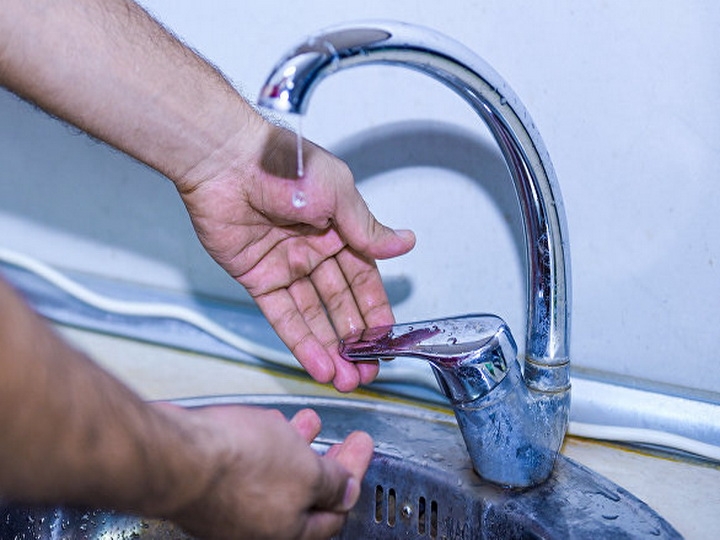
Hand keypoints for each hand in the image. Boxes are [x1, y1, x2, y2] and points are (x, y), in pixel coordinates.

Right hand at [163, 405, 373, 539]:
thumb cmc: (235, 467)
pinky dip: (266, 445)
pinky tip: (269, 424)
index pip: (333, 513)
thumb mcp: (305, 471)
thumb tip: (346, 490)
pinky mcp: (210, 485)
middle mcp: (256, 529)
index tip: (360, 449)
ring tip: (307, 423)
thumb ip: (331, 483)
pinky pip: (249, 466)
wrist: (173, 453)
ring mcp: (230, 508)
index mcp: (286, 533)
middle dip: (326, 462)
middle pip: (304, 496)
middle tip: (341, 441)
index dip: (353, 476)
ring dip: (297, 446)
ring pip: (275, 477)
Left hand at [178, 122, 414, 390]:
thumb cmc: (283, 163)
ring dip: (330, 348)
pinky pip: (283, 315)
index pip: (364, 277)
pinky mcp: (258, 278)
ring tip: (346, 380)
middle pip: (341, 303)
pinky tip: (318, 364)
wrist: (226, 161)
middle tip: (367, 370)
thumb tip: (405, 243)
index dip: (375, 310)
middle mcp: (315, 250)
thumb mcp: (338, 194)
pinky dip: (301, 341)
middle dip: (355, 339)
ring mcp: (286, 266)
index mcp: (339, 229)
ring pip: (314, 316)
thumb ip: (367, 229)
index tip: (385, 340)